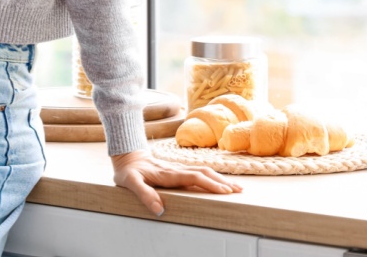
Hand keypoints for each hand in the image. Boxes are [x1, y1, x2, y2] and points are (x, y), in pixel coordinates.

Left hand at [111, 150, 241, 216]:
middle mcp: (176, 169)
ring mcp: (178, 168)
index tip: (224, 192)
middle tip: (239, 190)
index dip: (210, 184)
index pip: (194, 177)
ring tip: (235, 187)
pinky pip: (199, 172)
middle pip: (204, 173)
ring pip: (204, 171)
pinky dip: (212, 177)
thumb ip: (144, 194)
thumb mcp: (130, 183)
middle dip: (222, 181)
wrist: (127, 156)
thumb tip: (159, 210)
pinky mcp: (178, 170)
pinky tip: (219, 182)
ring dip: (220, 178)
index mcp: (168, 174)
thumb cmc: (128, 172)